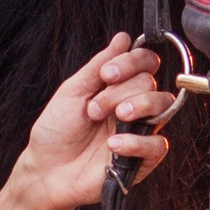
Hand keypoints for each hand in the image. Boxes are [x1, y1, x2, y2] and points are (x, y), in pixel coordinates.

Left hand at [12, 36, 172, 209]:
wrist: (46, 171)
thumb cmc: (56, 132)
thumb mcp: (72, 91)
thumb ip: (98, 65)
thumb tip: (123, 38)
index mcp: (118, 88)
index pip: (145, 63)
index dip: (132, 62)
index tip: (106, 74)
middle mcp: (133, 106)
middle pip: (150, 82)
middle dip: (120, 91)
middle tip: (94, 109)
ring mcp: (139, 132)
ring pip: (163, 106)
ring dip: (137, 106)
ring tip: (112, 118)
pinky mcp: (141, 160)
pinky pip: (157, 145)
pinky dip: (136, 142)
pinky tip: (113, 145)